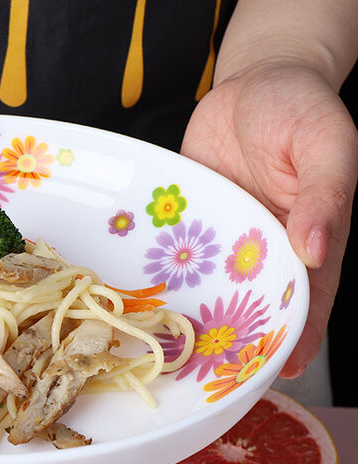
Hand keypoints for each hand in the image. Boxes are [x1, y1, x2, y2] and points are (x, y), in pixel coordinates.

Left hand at [181, 60, 357, 379]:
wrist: (255, 80)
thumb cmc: (301, 107)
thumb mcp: (326, 142)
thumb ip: (325, 194)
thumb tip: (315, 248)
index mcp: (308, 238)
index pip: (307, 297)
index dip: (297, 336)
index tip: (282, 372)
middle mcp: (263, 247)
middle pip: (254, 303)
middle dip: (239, 339)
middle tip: (216, 378)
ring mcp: (224, 238)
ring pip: (211, 286)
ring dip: (195, 315)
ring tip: (173, 354)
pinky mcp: (191, 223)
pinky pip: (177, 254)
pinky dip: (163, 276)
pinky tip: (142, 300)